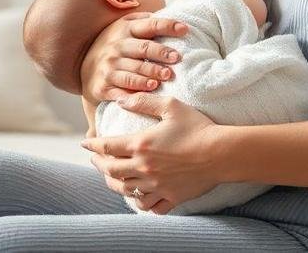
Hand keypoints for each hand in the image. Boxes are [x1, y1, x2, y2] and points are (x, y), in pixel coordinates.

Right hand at [80, 13, 187, 102]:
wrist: (87, 68)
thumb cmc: (115, 46)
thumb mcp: (124, 27)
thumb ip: (144, 20)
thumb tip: (169, 11)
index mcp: (125, 29)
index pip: (150, 25)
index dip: (168, 26)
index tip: (185, 29)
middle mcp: (116, 47)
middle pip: (143, 48)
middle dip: (161, 52)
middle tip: (177, 57)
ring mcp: (109, 66)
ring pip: (133, 70)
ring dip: (150, 73)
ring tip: (167, 75)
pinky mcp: (103, 85)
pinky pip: (121, 89)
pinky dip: (135, 90)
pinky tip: (148, 90)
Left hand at [80, 93, 222, 214]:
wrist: (221, 153)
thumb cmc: (197, 127)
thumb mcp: (171, 106)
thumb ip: (144, 102)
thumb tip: (121, 100)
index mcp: (141, 145)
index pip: (107, 146)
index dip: (93, 144)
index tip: (86, 143)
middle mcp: (144, 168)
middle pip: (111, 171)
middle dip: (99, 164)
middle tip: (96, 159)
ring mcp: (157, 185)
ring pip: (126, 191)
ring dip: (114, 185)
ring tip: (112, 179)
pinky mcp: (171, 197)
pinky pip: (151, 206)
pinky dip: (142, 203)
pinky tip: (140, 197)